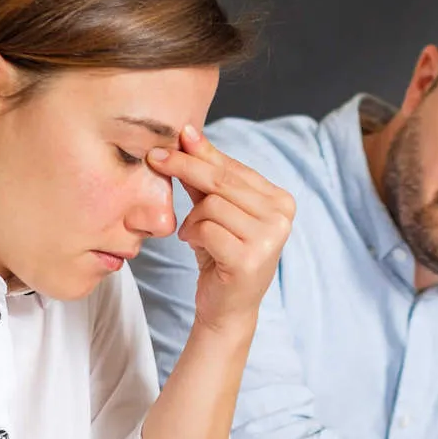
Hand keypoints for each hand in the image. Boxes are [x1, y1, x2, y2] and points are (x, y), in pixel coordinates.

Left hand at [148, 126, 295, 335]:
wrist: (227, 308)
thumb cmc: (221, 255)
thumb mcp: (215, 211)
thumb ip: (206, 174)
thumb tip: (188, 131)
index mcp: (281, 201)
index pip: (234, 168)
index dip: (200, 153)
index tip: (173, 137)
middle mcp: (282, 217)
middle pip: (222, 182)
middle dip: (184, 167)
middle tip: (155, 158)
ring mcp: (270, 239)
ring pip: (212, 206)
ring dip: (192, 218)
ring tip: (194, 234)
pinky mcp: (250, 259)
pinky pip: (207, 229)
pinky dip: (192, 234)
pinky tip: (194, 244)